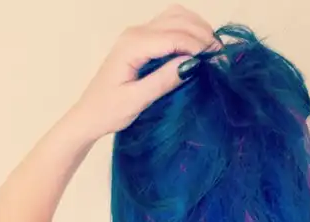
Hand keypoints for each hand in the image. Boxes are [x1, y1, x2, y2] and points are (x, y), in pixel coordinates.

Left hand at [76, 4, 219, 138]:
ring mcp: (138, 34)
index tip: (218, 62)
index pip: (174, 36)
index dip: (199, 46)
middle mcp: (135, 33)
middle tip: (220, 58)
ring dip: (197, 29)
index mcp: (132, 45)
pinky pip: (169, 24)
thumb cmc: (109, 112)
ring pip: (175, 16)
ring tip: (212, 52)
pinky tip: (197, 48)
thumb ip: (163, 81)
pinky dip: (188, 30)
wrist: (88, 116)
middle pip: (178, 19)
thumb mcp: (137, 101)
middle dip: (202, 35)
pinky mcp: (142, 41)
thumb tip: (192, 64)